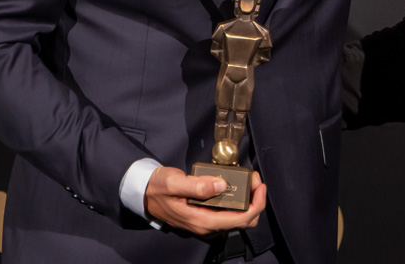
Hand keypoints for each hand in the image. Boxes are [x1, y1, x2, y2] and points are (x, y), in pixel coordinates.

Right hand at [144, 167, 265, 234]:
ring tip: (248, 179)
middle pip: (244, 221)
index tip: (260, 185)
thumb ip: (197, 185)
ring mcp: (206, 222)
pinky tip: (236, 185)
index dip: (256, 204)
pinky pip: (229, 213)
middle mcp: (206, 226)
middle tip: (254, 179)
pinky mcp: (205, 216)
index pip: (240, 220)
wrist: (144, 193)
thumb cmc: (158, 187)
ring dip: (248, 200)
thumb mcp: (174, 182)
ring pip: (238, 218)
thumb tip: (221, 185)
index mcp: (201, 220)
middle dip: (255, 200)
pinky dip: (239, 200)